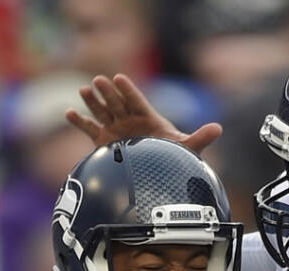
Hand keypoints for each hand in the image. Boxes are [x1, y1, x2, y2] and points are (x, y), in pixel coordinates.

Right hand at [66, 74, 221, 153]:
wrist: (156, 173)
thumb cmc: (171, 157)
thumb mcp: (186, 148)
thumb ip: (199, 138)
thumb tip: (218, 129)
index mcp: (148, 118)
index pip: (137, 101)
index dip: (128, 91)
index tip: (120, 79)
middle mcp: (130, 120)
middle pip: (118, 104)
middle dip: (108, 93)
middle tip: (99, 81)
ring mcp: (116, 129)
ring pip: (102, 112)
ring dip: (93, 102)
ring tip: (84, 90)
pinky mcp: (104, 140)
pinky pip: (90, 129)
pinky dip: (79, 122)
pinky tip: (69, 113)